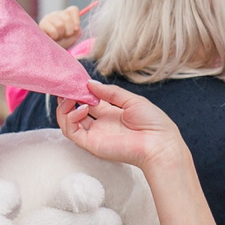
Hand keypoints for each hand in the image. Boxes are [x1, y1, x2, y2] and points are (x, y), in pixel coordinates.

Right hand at [39, 5, 85, 45]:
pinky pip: (53, 30)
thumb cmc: (64, 41)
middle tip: (66, 36)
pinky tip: (53, 38)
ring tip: (59, 37)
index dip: (76, 19)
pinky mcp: (42, 24)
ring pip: (60, 25)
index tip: (76, 29)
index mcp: (66, 14)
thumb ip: (76, 30)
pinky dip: (55, 36)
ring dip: (61, 34)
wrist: (52, 49)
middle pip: (67, 18)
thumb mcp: (73, 36)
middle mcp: (57, 14)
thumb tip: (76, 28)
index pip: (73, 9)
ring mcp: (49, 17)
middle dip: (69, 30)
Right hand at [57, 82, 188, 173]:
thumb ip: (111, 92)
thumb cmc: (153, 123)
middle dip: (68, 97)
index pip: (88, 100)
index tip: (75, 79)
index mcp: (111, 113)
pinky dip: (70, 118)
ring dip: (64, 107)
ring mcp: (95, 134)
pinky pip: (71, 132)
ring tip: (71, 97)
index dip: (80, 90)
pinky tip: (82, 108)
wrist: (160, 145)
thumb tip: (90, 83)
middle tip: (66, 86)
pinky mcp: (91, 144)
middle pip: (75, 109)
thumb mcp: (132, 100)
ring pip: (68, 121)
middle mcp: (100, 124)